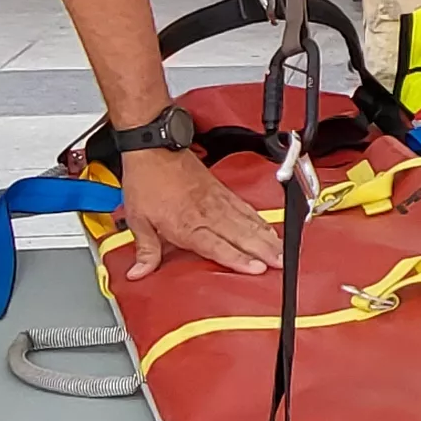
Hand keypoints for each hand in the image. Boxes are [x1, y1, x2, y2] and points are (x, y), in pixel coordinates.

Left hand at [114, 146, 280, 279]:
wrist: (154, 148)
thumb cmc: (147, 181)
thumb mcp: (138, 219)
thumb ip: (146, 250)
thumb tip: (139, 273)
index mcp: (187, 224)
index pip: (218, 246)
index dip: (238, 258)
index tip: (257, 268)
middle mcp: (206, 213)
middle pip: (241, 235)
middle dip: (263, 251)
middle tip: (281, 264)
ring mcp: (217, 200)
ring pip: (247, 222)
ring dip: (266, 238)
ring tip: (282, 251)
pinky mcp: (222, 190)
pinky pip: (245, 208)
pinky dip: (259, 220)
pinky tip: (269, 229)